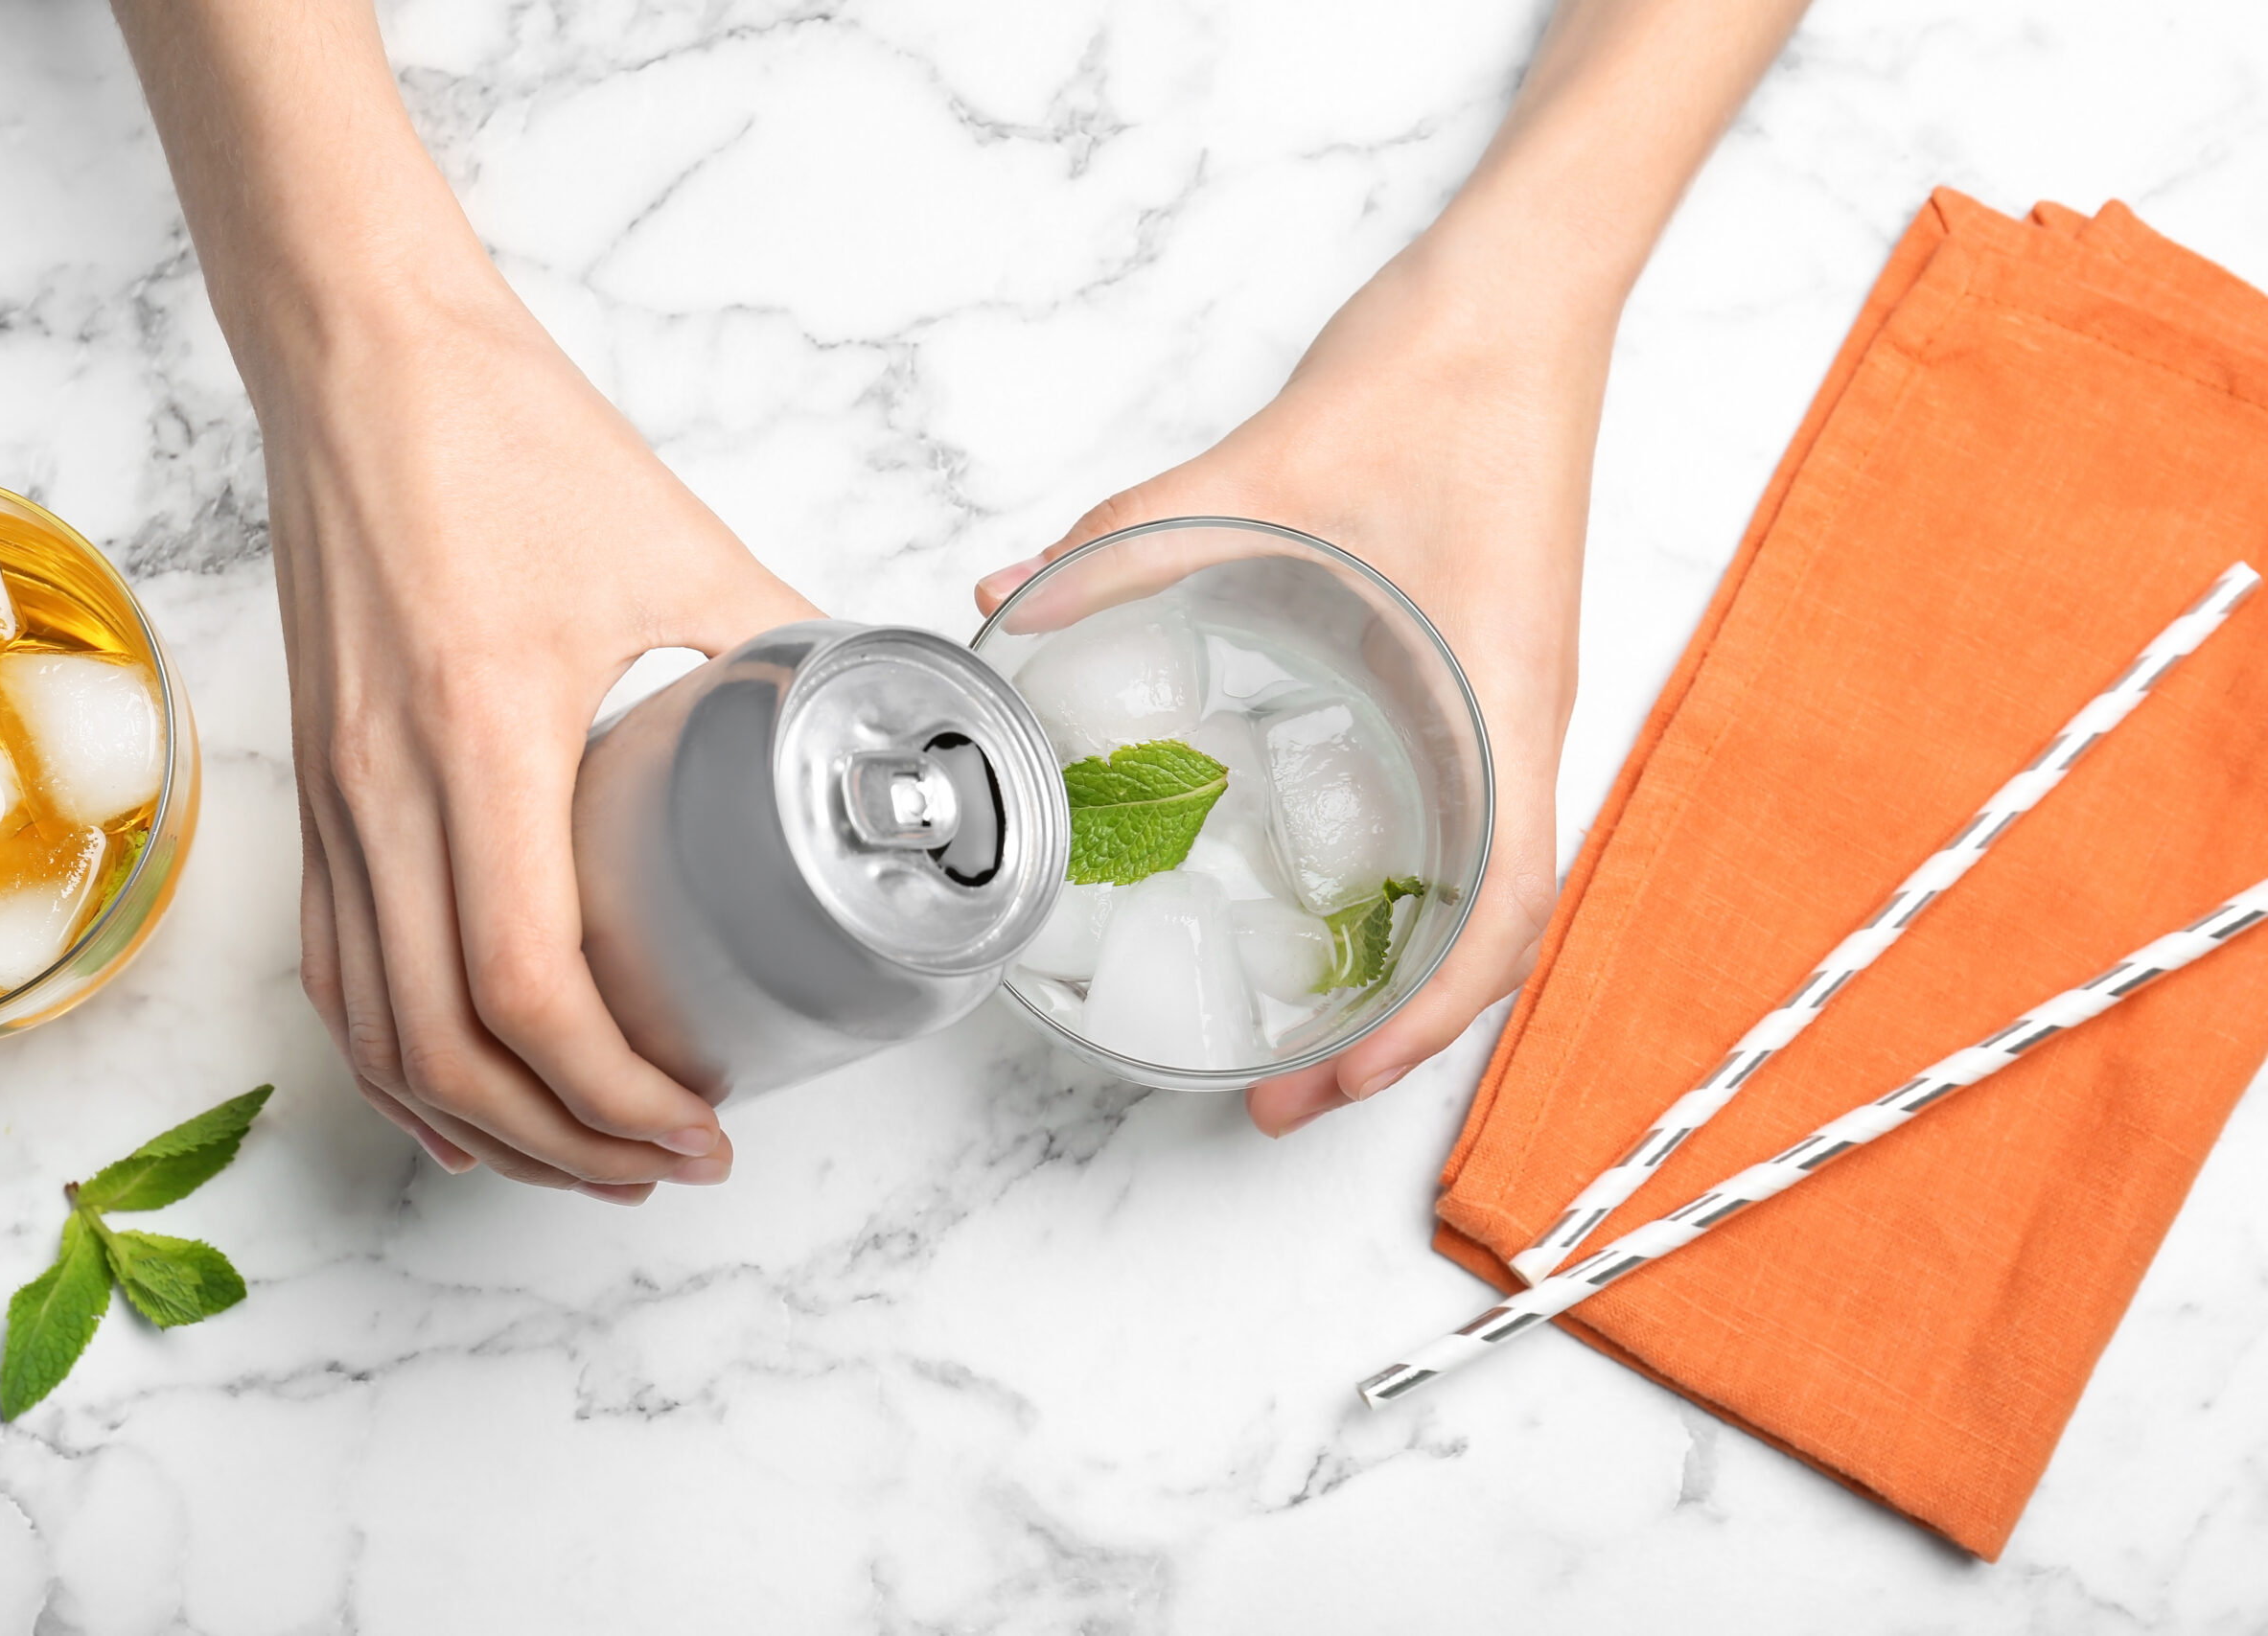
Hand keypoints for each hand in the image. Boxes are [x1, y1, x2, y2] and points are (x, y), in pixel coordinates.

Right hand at [259, 275, 817, 1197]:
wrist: (360, 356)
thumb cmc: (507, 435)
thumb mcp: (680, 544)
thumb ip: (783, 646)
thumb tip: (875, 721)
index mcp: (482, 735)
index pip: (525, 983)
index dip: (613, 1090)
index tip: (700, 1125)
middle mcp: (383, 788)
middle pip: (447, 1045)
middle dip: (563, 1141)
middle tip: (665, 1168)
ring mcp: (331, 795)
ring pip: (373, 1028)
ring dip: (477, 1123)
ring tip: (583, 1159)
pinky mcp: (312, 785)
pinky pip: (331, 965)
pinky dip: (392, 1060)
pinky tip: (455, 1098)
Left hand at [977, 240, 1603, 1135]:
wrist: (1518, 302)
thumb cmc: (1438, 380)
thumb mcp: (1263, 469)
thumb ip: (1130, 544)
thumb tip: (1010, 605)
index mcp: (1502, 701)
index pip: (1502, 908)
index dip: (1426, 1019)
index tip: (1334, 1080)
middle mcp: (1520, 724)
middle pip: (1490, 928)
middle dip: (1398, 1031)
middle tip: (1287, 1098)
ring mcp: (1508, 706)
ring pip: (1483, 884)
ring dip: (1403, 970)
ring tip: (1305, 1029)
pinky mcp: (1481, 674)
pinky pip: (1464, 817)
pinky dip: (1406, 886)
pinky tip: (1321, 895)